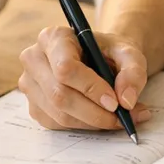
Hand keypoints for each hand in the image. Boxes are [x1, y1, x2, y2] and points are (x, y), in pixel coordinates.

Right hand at [18, 26, 151, 129]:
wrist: (101, 58)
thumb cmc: (110, 52)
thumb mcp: (129, 53)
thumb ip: (133, 72)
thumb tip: (126, 100)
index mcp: (53, 37)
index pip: (65, 68)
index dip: (90, 88)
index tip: (114, 102)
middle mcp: (34, 59)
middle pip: (59, 94)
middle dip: (94, 112)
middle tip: (122, 118)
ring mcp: (30, 84)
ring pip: (59, 114)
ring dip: (92, 122)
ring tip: (119, 119)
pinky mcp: (35, 106)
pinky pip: (57, 124)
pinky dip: (83, 126)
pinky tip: (101, 118)